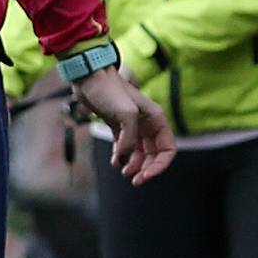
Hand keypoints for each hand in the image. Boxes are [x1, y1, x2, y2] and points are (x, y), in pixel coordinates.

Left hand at [73, 67, 174, 183]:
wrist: (89, 78)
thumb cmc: (109, 90)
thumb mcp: (125, 115)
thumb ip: (129, 140)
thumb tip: (124, 159)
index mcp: (156, 120)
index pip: (168, 149)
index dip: (160, 166)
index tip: (146, 176)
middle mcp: (148, 124)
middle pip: (154, 155)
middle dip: (145, 169)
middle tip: (134, 180)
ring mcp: (133, 126)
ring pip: (139, 153)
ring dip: (133, 165)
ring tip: (122, 170)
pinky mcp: (119, 127)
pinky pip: (125, 148)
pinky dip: (122, 157)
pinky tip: (115, 161)